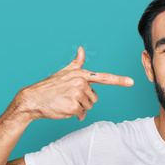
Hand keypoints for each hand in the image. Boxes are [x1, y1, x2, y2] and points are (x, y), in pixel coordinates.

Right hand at [16, 46, 133, 121]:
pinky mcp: (73, 105)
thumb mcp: (64, 72)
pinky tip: (64, 109)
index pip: (104, 77)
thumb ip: (76, 63)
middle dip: (84, 100)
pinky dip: (74, 114)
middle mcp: (81, 82)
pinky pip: (81, 113)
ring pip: (88, 106)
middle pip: (94, 98)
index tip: (131, 82)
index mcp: (80, 74)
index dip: (119, 80)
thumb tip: (81, 49)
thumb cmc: (50, 87)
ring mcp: (77, 94)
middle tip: (69, 97)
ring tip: (66, 102)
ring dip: (79, 107)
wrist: (33, 99)